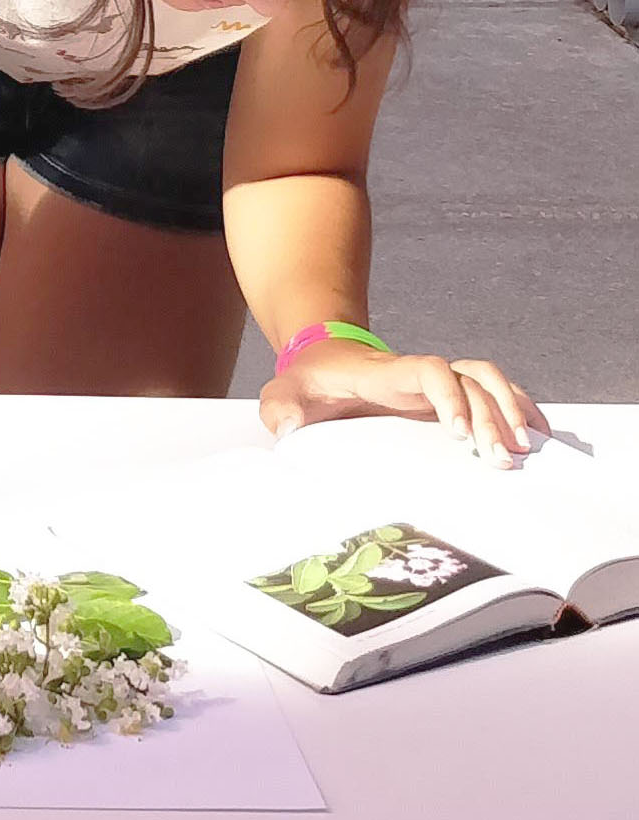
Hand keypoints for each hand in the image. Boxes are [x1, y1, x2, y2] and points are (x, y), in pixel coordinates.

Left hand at [258, 339, 544, 466]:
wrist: (322, 360)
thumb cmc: (306, 382)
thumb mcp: (284, 394)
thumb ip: (282, 409)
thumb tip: (291, 428)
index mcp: (384, 372)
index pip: (429, 370)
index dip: (449, 396)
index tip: (458, 433)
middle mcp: (419, 373)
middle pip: (471, 379)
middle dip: (492, 416)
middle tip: (500, 459)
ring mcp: (437, 382)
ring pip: (489, 382)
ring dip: (511, 410)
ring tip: (524, 450)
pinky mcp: (447, 396)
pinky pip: (493, 391)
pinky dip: (518, 407)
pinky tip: (537, 435)